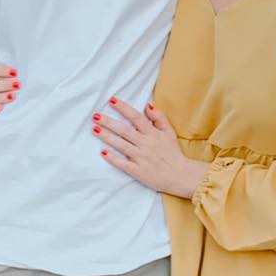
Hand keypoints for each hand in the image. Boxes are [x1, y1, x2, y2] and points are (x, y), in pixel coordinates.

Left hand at [92, 97, 209, 197]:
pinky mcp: (138, 171)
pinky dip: (113, 158)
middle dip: (109, 122)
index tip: (112, 100)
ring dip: (107, 137)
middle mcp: (145, 144)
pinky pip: (123, 164)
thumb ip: (159, 117)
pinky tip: (103, 152)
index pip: (136, 117)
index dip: (123, 108)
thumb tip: (147, 105)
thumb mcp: (169, 132)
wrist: (181, 175)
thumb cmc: (173, 152)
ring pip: (122, 145)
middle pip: (124, 130)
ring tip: (95, 129)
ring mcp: (141, 158)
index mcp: (153, 133)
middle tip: (95, 116)